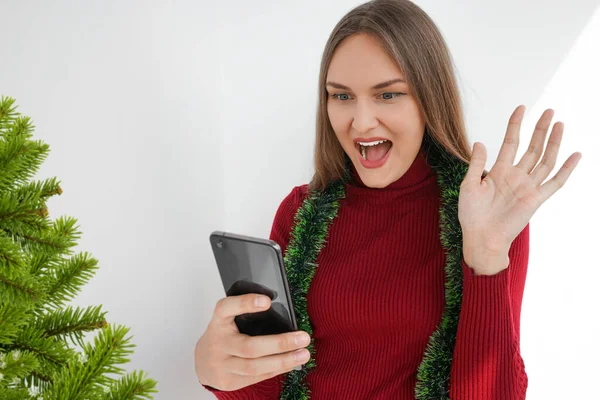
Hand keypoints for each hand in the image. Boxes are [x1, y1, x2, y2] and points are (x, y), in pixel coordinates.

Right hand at [194, 293, 310, 390]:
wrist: (202, 361)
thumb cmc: (223, 334)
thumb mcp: (227, 319)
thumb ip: (245, 314)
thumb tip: (284, 316)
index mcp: (218, 321)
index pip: (227, 308)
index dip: (245, 303)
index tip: (267, 301)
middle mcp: (218, 343)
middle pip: (249, 346)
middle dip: (280, 343)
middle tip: (303, 337)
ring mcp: (222, 364)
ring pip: (255, 367)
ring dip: (284, 361)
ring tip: (304, 354)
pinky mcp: (229, 380)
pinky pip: (257, 377)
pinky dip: (277, 369)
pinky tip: (291, 363)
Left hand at [459, 105, 581, 274]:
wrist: (480, 237)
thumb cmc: (471, 214)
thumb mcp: (469, 184)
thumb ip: (477, 164)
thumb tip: (479, 142)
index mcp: (499, 170)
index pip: (511, 142)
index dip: (516, 125)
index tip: (522, 108)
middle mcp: (516, 176)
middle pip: (532, 147)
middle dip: (540, 129)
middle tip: (550, 111)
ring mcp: (528, 186)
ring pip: (545, 160)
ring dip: (553, 142)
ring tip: (560, 124)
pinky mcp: (536, 199)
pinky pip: (555, 182)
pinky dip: (566, 169)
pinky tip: (576, 155)